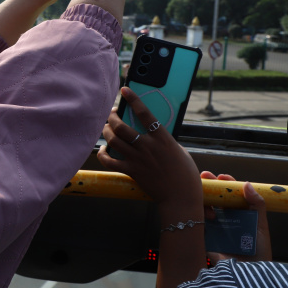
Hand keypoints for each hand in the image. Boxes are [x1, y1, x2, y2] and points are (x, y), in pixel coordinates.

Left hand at [97, 87, 201, 208]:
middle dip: (112, 117)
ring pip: (113, 140)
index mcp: (162, 138)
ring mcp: (138, 159)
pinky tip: (103, 150)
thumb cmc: (184, 173)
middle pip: (121, 126)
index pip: (144, 113)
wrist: (181, 197)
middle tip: (112, 114)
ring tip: (106, 128)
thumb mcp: (178, 150)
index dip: (133, 99)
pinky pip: (110, 161)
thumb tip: (150, 131)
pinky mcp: (131, 171)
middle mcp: (148, 146)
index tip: (124, 90)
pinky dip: (103, 154)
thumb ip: (163, 140)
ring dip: (106, 132)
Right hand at [200, 171, 271, 262]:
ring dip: (203, 201)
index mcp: (239, 214)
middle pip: (214, 197)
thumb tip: (247, 184)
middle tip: (205, 177)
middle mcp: (224, 219)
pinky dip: (196, 214)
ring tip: (210, 207)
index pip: (230, 194)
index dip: (226, 183)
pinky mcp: (203, 236)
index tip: (222, 176)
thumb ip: (257, 205)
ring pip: (202, 206)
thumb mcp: (261, 226)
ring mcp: (213, 227)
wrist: (248, 274)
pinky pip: (195, 222)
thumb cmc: (258, 252)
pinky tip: (203, 215)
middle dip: (208, 185)